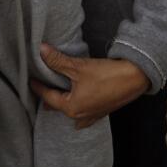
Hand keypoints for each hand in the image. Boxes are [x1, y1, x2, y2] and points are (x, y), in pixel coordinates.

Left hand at [29, 46, 149, 128]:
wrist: (135, 78)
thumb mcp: (78, 67)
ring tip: (59, 95)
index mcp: (71, 108)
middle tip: (42, 88)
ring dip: (65, 103)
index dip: (38, 87)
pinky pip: (85, 113)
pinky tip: (80, 103)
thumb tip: (41, 51)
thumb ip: (57, 60)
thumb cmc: (106, 75)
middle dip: (50, 98)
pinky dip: (78, 107)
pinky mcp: (103, 111)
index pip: (48, 97)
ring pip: (72, 111)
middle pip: (59, 107)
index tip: (31, 81)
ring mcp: (93, 116)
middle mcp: (80, 116)